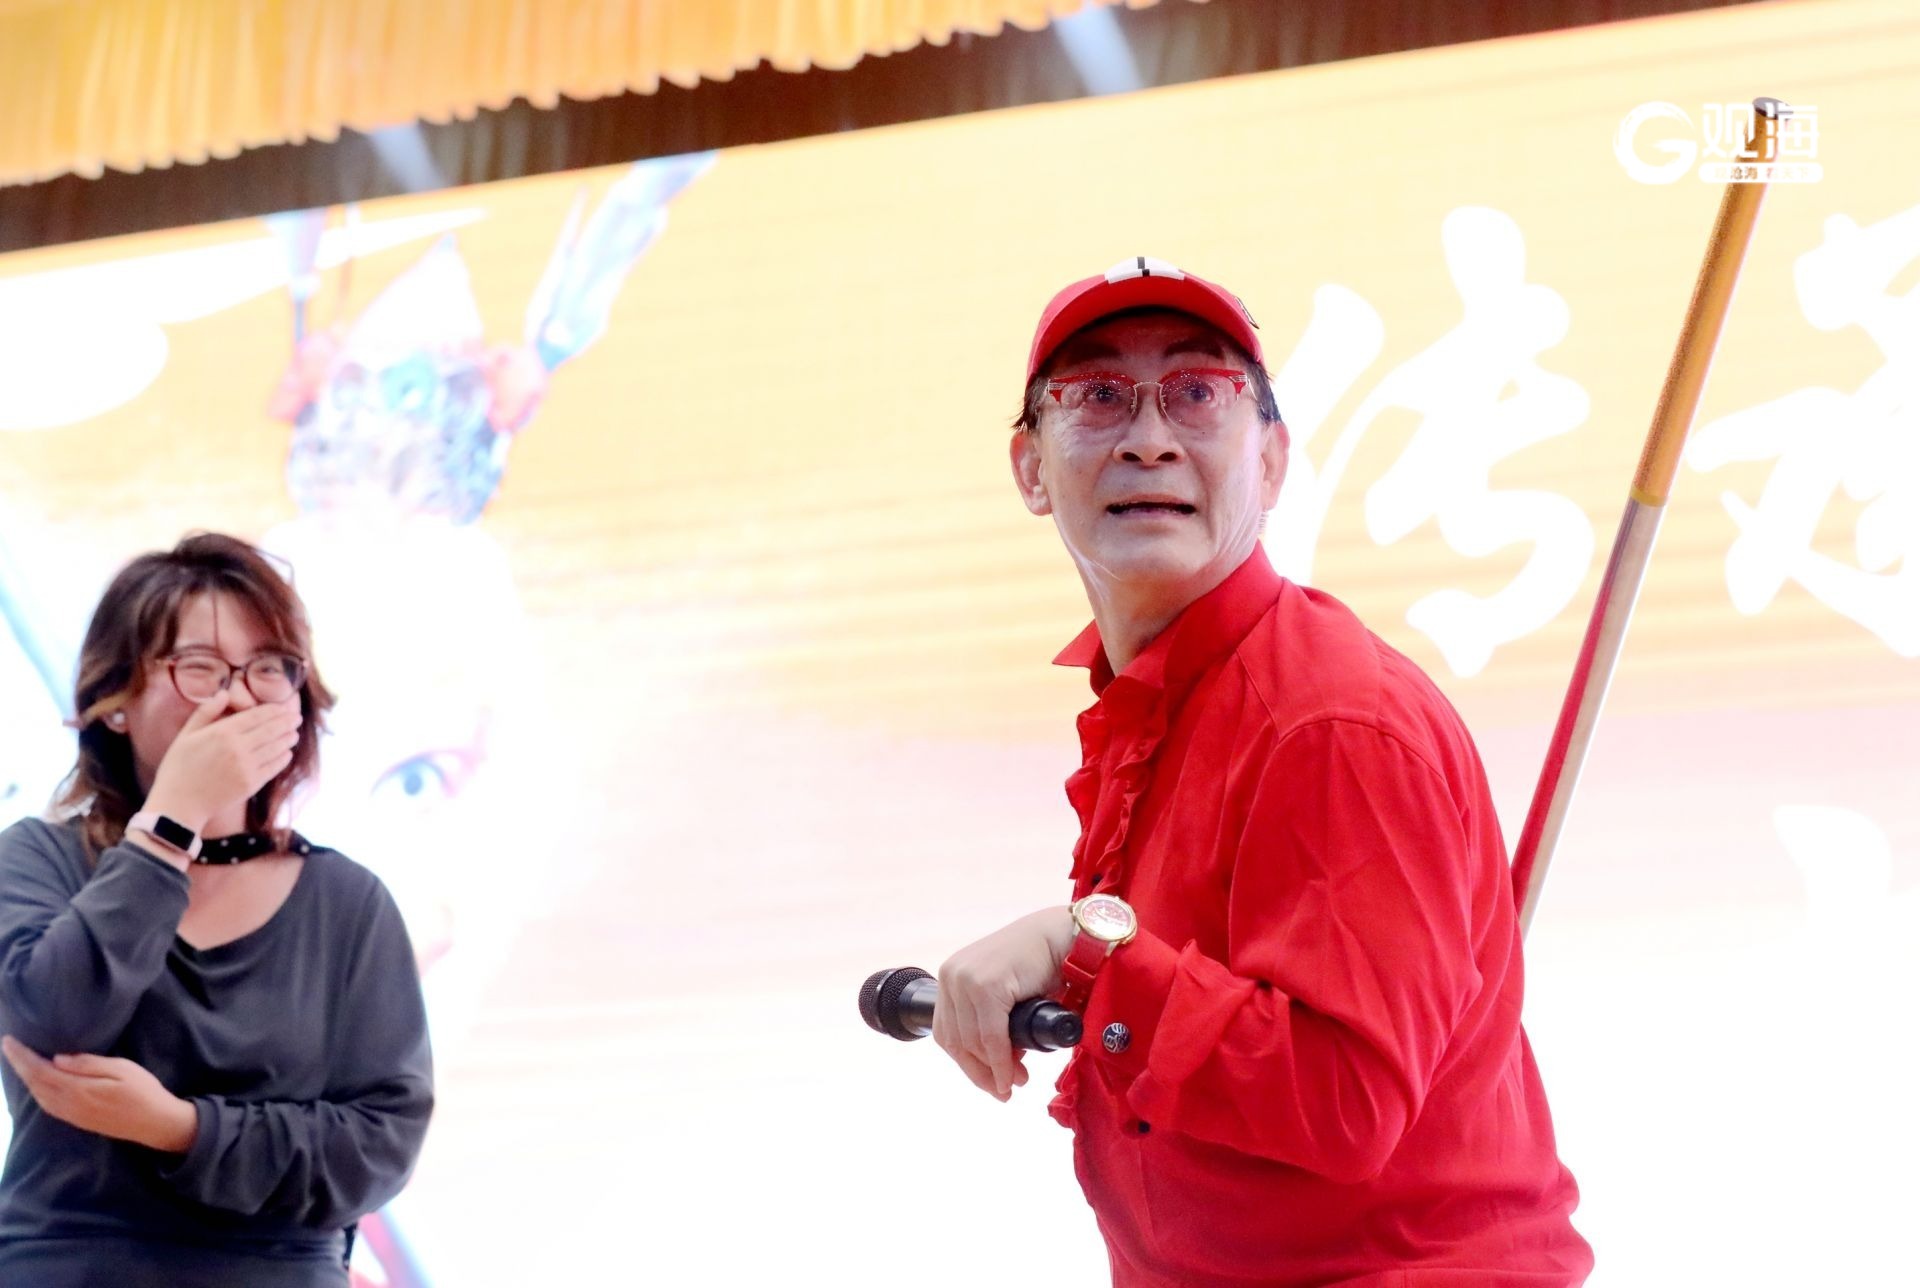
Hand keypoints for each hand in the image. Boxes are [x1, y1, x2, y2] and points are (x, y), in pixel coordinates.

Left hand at [1, 1036, 197, 1152]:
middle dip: (19, 1065)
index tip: (9, 1041)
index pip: (40, 1071)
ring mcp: (71, 1115)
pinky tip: (37, 1083)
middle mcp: (68, 1105)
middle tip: (8, 1047)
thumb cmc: (143, 1091)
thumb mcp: (122, 1069)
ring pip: (38, 1095)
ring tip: (19, 1061)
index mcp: (78, 1090)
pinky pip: (47, 1105)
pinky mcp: (76, 1120)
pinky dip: (36, 1091)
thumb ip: (89, 1064)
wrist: (154, 1123)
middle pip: (35, 1084)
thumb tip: (57, 1058)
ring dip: (25, 1078)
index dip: (22, 1057)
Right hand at [143, 689, 302, 832]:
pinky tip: (286, 753)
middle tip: (296, 717)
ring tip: (294, 733)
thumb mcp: (186, 735)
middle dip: (286, 722)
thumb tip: (225, 693)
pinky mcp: (251, 784)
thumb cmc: (179, 767)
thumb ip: (206, 712)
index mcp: (222, 732)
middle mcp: (238, 748)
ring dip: (288, 739)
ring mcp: (246, 767)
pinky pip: (273, 767)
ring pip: (276, 748)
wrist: (178, 804)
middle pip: (271, 730)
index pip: (257, 716)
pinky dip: (283, 758)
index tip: (284, 708)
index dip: (274, 711)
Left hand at [933, 906, 1076, 1101]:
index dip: (967, 1064)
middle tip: (1006, 1089)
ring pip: (972, 1043)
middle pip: (956, 1041)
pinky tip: (1013, 1073)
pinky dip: (1002, 1060)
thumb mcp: (1006, 996)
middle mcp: (951, 975)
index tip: (991, 1082)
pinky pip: (990, 1036)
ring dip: (994, 1070)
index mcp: (951, 976)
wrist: (1064, 937)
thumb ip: (995, 1024)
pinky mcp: (986, 984)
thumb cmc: (1041, 965)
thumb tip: (997, 1065)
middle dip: (981, 1072)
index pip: (947, 1032)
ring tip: (1016, 1082)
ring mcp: (965, 978)